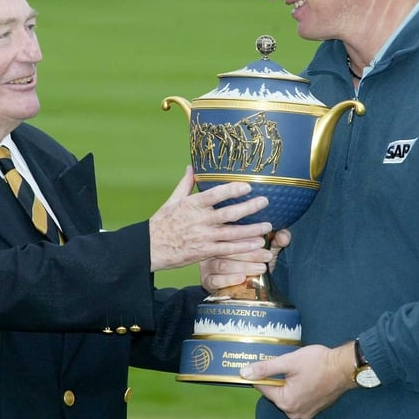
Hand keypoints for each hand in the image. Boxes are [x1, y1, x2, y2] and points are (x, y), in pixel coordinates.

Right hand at [149, 166, 269, 271]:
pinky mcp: (204, 252)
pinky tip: (256, 244)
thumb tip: (192, 167)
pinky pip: (227, 250)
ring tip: (268, 225)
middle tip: (265, 201)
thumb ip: (186, 184)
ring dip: (251, 230)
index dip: (232, 190)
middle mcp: (199, 220)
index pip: (215, 194)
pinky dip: (243, 247)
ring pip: (232, 233)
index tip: (248, 185)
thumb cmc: (161, 222)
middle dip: (249, 208)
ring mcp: (203, 237)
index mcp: (192, 205)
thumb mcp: (172, 200)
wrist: (149, 247)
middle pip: (228, 213)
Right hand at [199, 229, 290, 291]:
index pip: (232, 234)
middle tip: (267, 255)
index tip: (263, 240)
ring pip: (223, 264)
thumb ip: (276, 241)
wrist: (245, 289)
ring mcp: (208, 265)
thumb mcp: (266, 249)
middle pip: (228, 249)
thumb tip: (284, 236)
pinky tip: (242, 278)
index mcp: (224, 237)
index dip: (248, 237)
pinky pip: (214, 280)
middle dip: (250, 253)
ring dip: (243, 266)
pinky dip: (228, 279)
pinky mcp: (207, 280)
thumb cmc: (254, 262)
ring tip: (261, 268)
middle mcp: (213, 249)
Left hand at [239, 342, 355, 418]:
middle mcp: (294, 412)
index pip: (262, 387)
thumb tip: (245, 372)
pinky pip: (297, 399)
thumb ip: (266, 368)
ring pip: (286, 395)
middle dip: (277, 378)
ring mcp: (304, 413)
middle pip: (274, 392)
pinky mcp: (312, 409)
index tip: (265, 363)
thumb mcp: (289, 361)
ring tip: (298, 370)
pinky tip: (304, 377)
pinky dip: (297, 388)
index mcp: (287, 402)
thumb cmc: (319, 363)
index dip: (262, 373)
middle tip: (287, 365)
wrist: (344, 367)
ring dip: (287, 383)